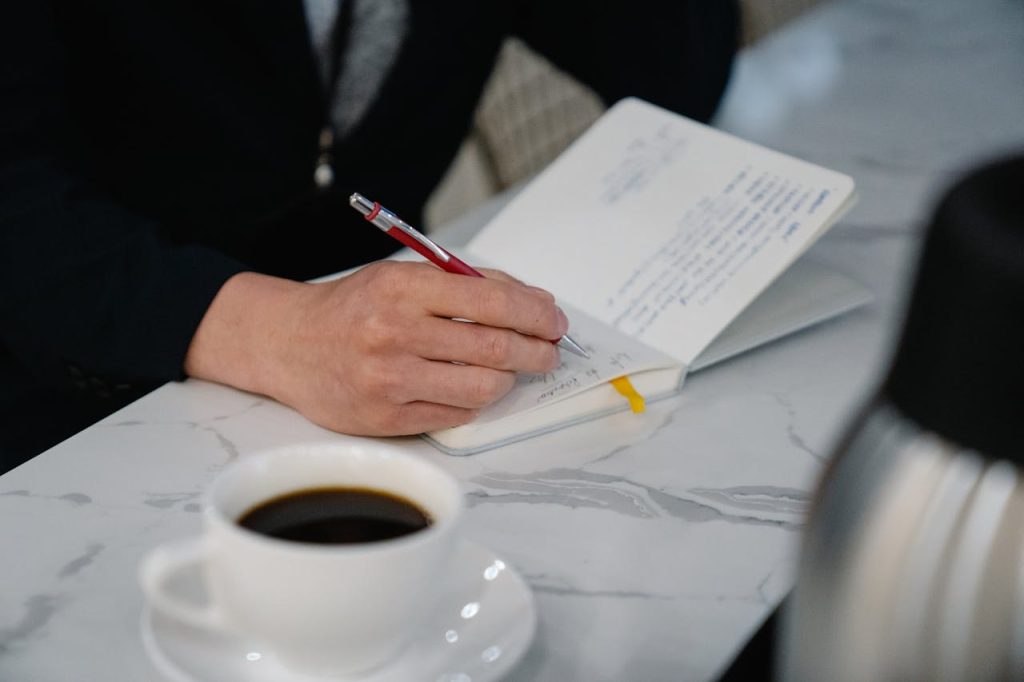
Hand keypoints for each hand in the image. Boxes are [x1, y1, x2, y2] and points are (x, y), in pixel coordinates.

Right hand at [184, 261, 566, 434]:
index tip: (554, 321)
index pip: (491, 301)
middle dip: (536, 351)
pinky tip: (475, 388)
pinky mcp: (386, 417)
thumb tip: (534, 303)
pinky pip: (456, 415)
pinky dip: (477, 402)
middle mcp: (394, 333)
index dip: (535, 314)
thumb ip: (467, 286)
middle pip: (494, 347)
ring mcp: (389, 379)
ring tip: (513, 370)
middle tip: (549, 351)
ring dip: (510, 379)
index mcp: (402, 288)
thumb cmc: (354, 308)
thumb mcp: (403, 278)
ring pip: (482, 387)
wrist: (289, 344)